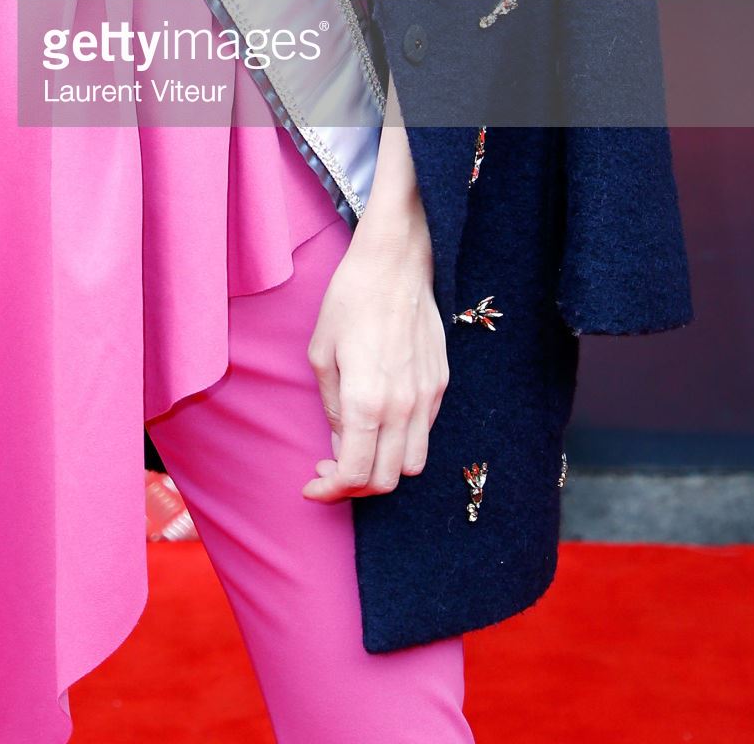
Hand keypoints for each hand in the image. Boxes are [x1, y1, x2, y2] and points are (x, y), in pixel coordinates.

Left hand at [302, 189, 448, 500]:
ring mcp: (427, 396)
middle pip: (386, 480)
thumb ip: (331, 407)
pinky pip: (424, 434)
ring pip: (412, 465)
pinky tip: (380, 422)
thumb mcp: (321, 353)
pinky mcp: (441, 383)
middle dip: (354, 486)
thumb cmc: (349, 300)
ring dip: (383, 469)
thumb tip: (341, 445)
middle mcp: (403, 406)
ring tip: (358, 449)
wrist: (395, 263)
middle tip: (329, 469)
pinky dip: (401, 443)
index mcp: (367, 401)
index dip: (331, 491)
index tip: (312, 485)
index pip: (356, 474)